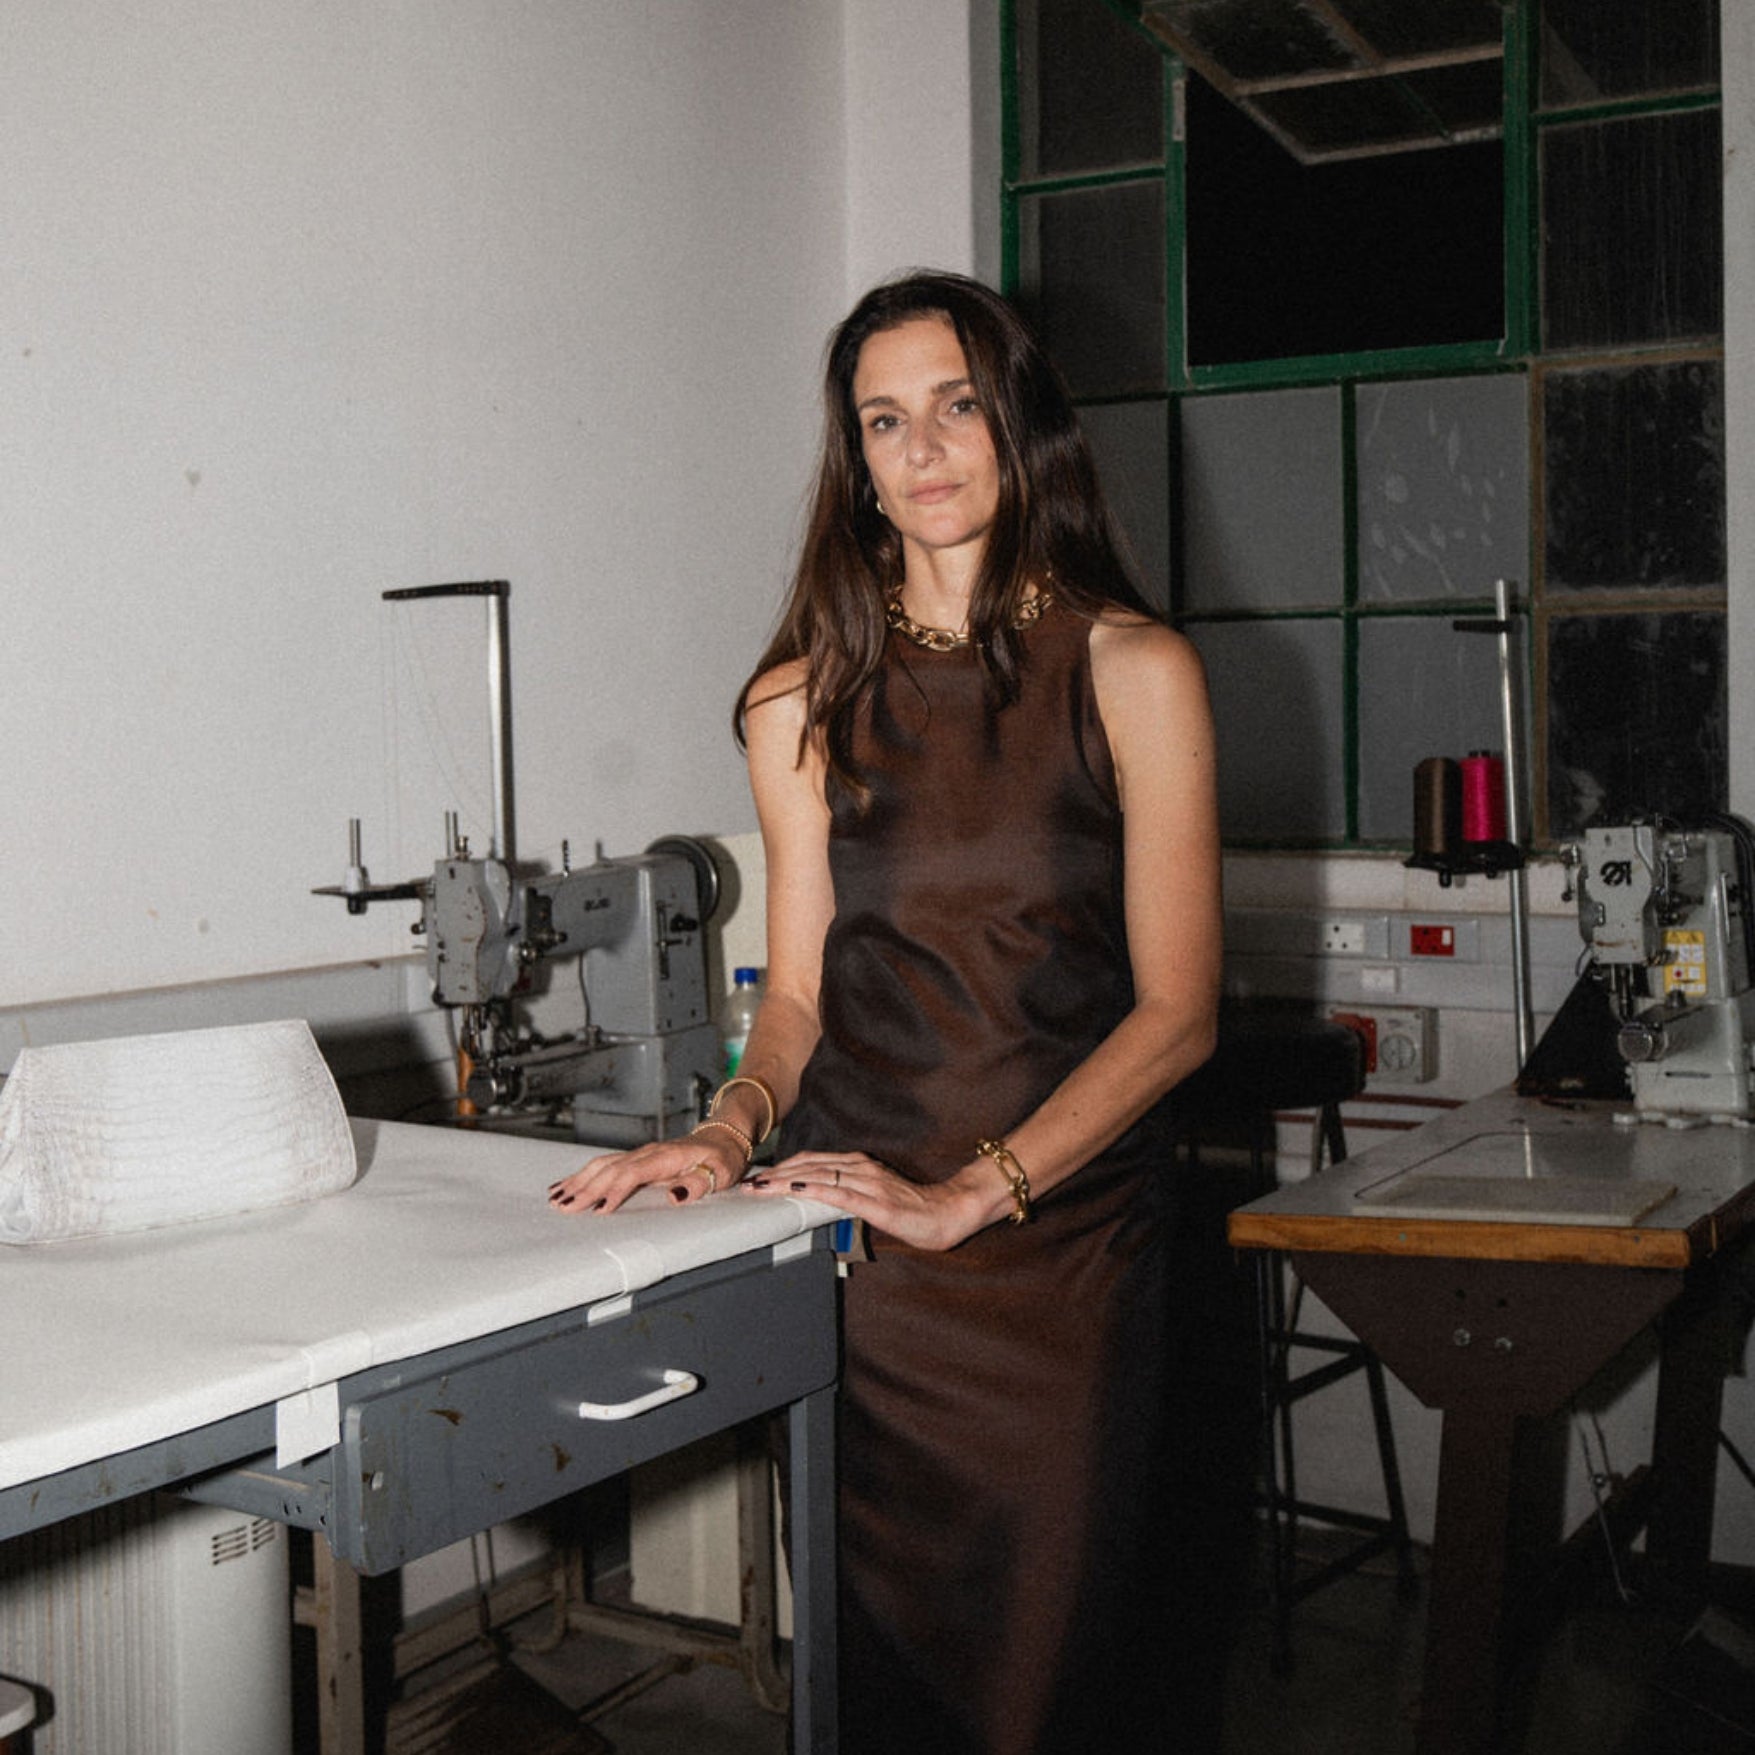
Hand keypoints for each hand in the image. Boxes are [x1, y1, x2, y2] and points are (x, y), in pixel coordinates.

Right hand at [547, 1129, 747, 1215]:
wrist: (723, 1137)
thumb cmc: (723, 1158)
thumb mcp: (721, 1172)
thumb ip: (697, 1183)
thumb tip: (673, 1196)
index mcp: (667, 1157)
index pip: (633, 1174)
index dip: (615, 1191)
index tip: (598, 1209)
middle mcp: (648, 1153)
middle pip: (610, 1170)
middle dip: (586, 1189)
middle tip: (565, 1208)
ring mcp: (639, 1155)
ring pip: (602, 1165)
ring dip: (579, 1181)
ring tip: (557, 1198)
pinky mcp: (635, 1159)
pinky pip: (603, 1165)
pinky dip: (582, 1176)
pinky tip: (565, 1186)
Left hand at [741, 1150, 986, 1252]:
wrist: (948, 1212)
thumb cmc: (913, 1208)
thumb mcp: (873, 1196)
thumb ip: (848, 1193)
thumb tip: (820, 1200)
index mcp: (858, 1164)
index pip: (812, 1161)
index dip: (782, 1167)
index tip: (758, 1177)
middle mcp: (860, 1167)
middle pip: (808, 1165)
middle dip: (775, 1173)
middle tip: (747, 1183)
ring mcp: (868, 1182)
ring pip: (819, 1176)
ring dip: (786, 1180)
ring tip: (760, 1187)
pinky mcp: (877, 1202)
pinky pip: (840, 1193)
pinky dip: (815, 1190)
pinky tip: (796, 1189)